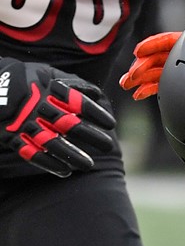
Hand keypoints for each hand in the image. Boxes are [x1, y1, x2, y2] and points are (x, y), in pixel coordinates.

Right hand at [0, 58, 115, 176]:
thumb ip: (73, 83)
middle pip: (72, 126)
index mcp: (51, 92)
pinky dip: (50, 163)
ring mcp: (26, 124)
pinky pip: (32, 153)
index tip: (111, 124)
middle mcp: (41, 109)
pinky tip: (65, 171)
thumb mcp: (48, 73)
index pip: (80, 104)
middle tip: (108, 146)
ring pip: (54, 143)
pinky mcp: (13, 137)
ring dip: (73, 156)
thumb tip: (96, 94)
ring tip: (89, 165)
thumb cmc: (25, 78)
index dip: (97, 114)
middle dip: (92, 137)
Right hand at [118, 31, 181, 99]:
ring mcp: (176, 69)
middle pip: (156, 58)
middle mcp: (180, 55)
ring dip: (140, 79)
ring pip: (154, 72)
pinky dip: (149, 89)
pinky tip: (139, 93)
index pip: (166, 40)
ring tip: (127, 84)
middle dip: (141, 67)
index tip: (139, 52)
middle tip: (131, 75)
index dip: (151, 45)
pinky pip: (160, 84)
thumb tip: (163, 53)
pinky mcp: (174, 83)